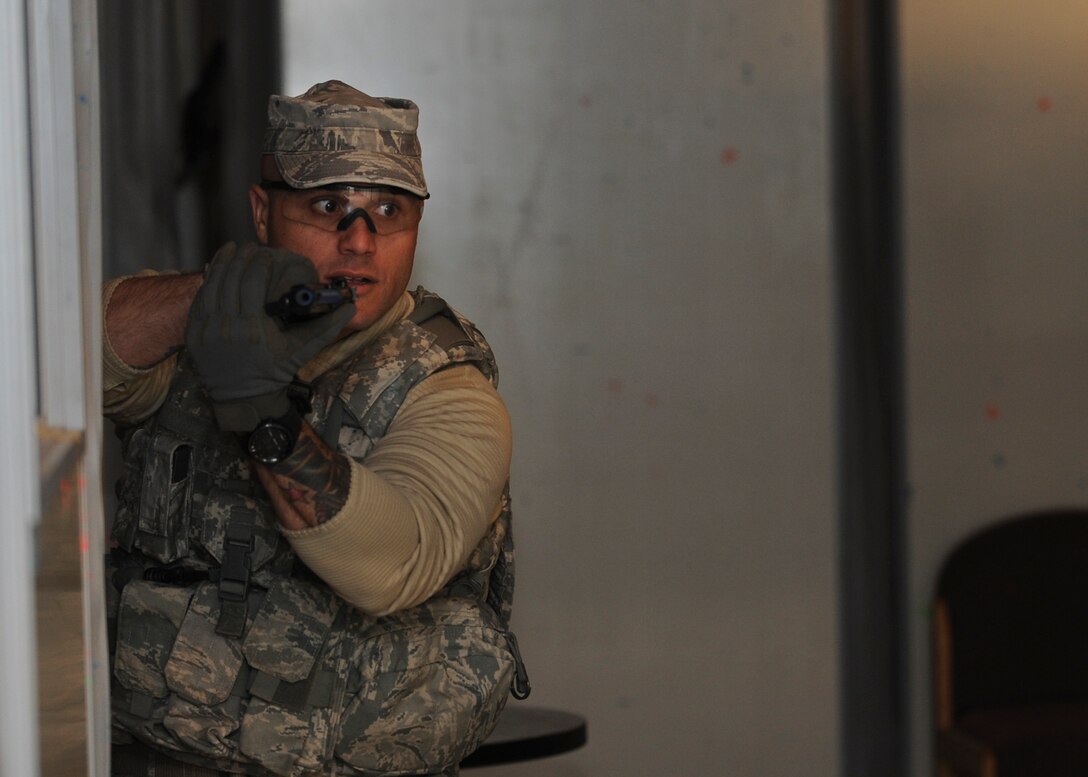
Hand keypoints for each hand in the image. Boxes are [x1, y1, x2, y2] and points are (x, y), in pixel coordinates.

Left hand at [185, 242, 354, 430]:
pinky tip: (217, 269)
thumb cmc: (275, 372)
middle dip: (241, 257)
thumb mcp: (302, 351)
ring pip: (212, 284)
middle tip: (250, 248)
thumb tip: (350, 307)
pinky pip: (200, 299)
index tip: (267, 254)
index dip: (259, 262)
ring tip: (232, 250)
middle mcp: (227, 327)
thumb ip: (326, 328)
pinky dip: (209, 281)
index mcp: (253, 328)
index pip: (252, 281)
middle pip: (231, 277)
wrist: (244, 397)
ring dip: (223, 263)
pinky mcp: (195, 333)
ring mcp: (207, 329)